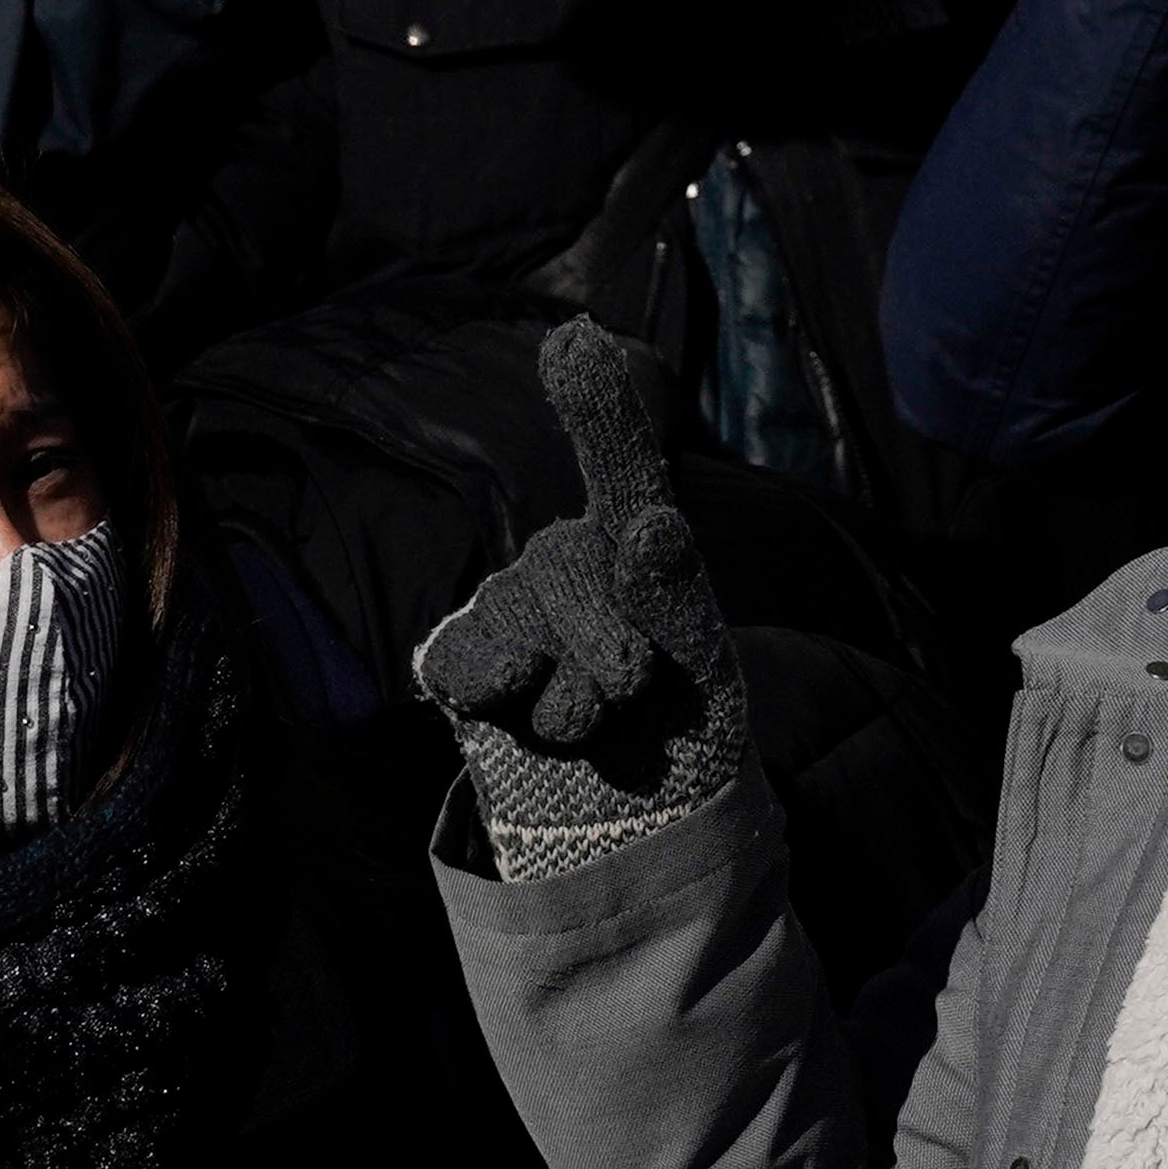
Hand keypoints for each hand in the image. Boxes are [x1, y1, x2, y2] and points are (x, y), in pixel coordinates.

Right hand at [412, 319, 751, 878]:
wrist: (635, 828)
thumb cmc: (680, 732)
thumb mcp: (703, 666)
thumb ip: (678, 596)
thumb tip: (648, 525)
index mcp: (636, 543)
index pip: (620, 467)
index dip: (597, 406)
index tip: (576, 341)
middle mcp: (569, 561)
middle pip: (570, 566)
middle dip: (610, 639)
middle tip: (637, 688)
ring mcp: (511, 607)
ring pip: (520, 621)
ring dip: (570, 691)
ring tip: (598, 724)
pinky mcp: (463, 660)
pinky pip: (466, 657)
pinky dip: (500, 692)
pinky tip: (525, 705)